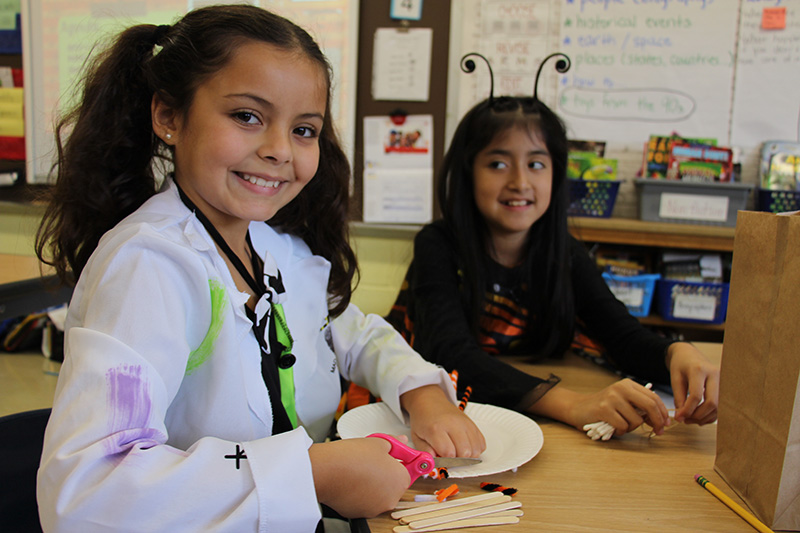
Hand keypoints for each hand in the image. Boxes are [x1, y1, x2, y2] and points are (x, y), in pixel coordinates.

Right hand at [309, 438, 408, 517]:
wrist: (326, 469)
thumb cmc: (352, 456)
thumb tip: (402, 442)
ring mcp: (375, 508)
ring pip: (379, 493)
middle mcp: (391, 498)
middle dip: (386, 472)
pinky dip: (361, 492)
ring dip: (374, 482)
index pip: (408, 471)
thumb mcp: (379, 442)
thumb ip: (396, 443)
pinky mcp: (359, 512)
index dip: (403, 461)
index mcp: (400, 480)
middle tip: (374, 459)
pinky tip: (352, 479)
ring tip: (361, 468)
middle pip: (393, 483)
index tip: (402, 457)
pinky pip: (365, 500)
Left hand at [400, 385, 485, 457]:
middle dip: (457, 460)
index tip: (440, 457)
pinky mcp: (473, 423)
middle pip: (465, 452)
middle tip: (449, 455)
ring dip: (467, 456)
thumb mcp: (416, 437)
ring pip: (476, 449)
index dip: (445, 460)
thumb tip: (434, 464)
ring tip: (456, 451)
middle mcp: (453, 424)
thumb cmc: (423, 420)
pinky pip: (481, 443)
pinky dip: (475, 449)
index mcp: (436, 428)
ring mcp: (465, 423)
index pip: (448, 453)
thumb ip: (425, 452)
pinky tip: (464, 446)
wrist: (430, 401)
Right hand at [532, 379, 669, 436]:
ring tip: (621, 425)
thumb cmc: (604, 408)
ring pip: (636, 420)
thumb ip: (640, 407)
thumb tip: (661, 420)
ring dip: (631, 428)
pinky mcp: (604, 409)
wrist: (578, 408)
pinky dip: (620, 431)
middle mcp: (621, 388)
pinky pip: (623, 426)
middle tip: (658, 432)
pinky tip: (612, 427)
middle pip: (649, 406)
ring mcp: (612, 398)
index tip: (666, 424)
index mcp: (628, 384)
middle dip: (657, 421)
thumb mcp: (623, 401)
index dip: (662, 412)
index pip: (653, 397)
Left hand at [665, 342, 718, 424]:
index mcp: (699, 370)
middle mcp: (715, 374)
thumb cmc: (681, 365)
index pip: (696, 395)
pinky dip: (710, 415)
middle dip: (698, 415)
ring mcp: (723, 380)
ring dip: (704, 417)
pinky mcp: (725, 387)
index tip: (679, 417)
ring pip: (718, 406)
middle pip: (712, 402)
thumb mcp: (675, 378)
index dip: (687, 410)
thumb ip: (678, 397)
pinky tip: (698, 417)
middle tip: (685, 420)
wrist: (690, 354)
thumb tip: (682, 416)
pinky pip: (720, 406)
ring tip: (689, 419)